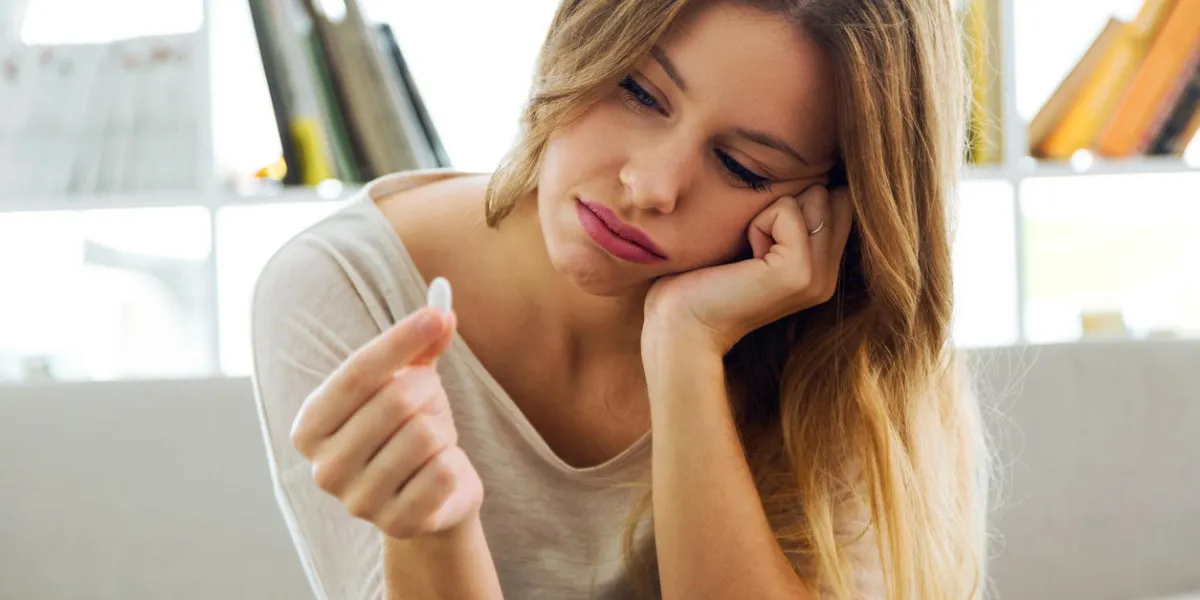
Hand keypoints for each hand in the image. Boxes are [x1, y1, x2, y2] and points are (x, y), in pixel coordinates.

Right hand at [290, 307, 482, 539]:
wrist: (431, 495)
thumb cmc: (410, 426)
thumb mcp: (410, 381)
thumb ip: (421, 346)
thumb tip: (442, 312)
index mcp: (310, 427)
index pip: (356, 373)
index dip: (399, 340)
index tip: (437, 314)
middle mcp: (323, 468)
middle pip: (394, 401)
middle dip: (426, 392)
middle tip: (427, 403)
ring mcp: (358, 502)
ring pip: (425, 436)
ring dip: (441, 431)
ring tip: (430, 444)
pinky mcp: (398, 524)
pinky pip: (444, 472)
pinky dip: (453, 464)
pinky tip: (438, 474)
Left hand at [644, 185, 853, 356]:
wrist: (682, 326)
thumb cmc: (703, 281)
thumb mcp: (757, 244)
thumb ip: (790, 220)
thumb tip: (809, 175)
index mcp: (823, 270)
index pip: (840, 202)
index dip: (799, 201)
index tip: (762, 234)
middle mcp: (828, 277)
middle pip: (830, 195)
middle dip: (786, 204)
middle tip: (752, 244)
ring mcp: (817, 277)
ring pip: (814, 197)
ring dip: (771, 212)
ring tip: (748, 251)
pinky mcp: (798, 272)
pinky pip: (788, 211)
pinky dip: (759, 223)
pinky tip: (745, 255)